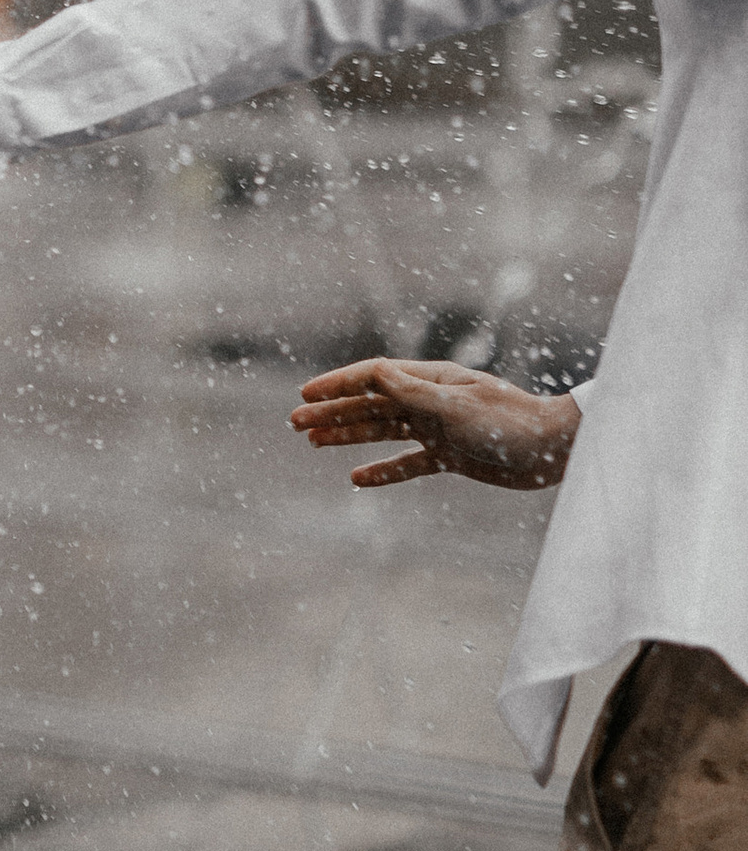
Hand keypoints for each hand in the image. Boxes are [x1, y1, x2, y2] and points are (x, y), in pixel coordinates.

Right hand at [290, 360, 579, 489]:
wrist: (555, 451)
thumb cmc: (511, 422)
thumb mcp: (456, 405)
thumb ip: (412, 391)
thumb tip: (373, 372)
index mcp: (431, 380)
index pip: (373, 377)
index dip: (337, 385)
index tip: (304, 394)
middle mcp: (430, 401)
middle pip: (370, 404)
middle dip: (332, 411)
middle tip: (293, 421)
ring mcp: (439, 429)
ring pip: (382, 432)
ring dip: (348, 435)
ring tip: (312, 441)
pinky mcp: (451, 457)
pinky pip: (408, 463)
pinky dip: (383, 471)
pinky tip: (357, 478)